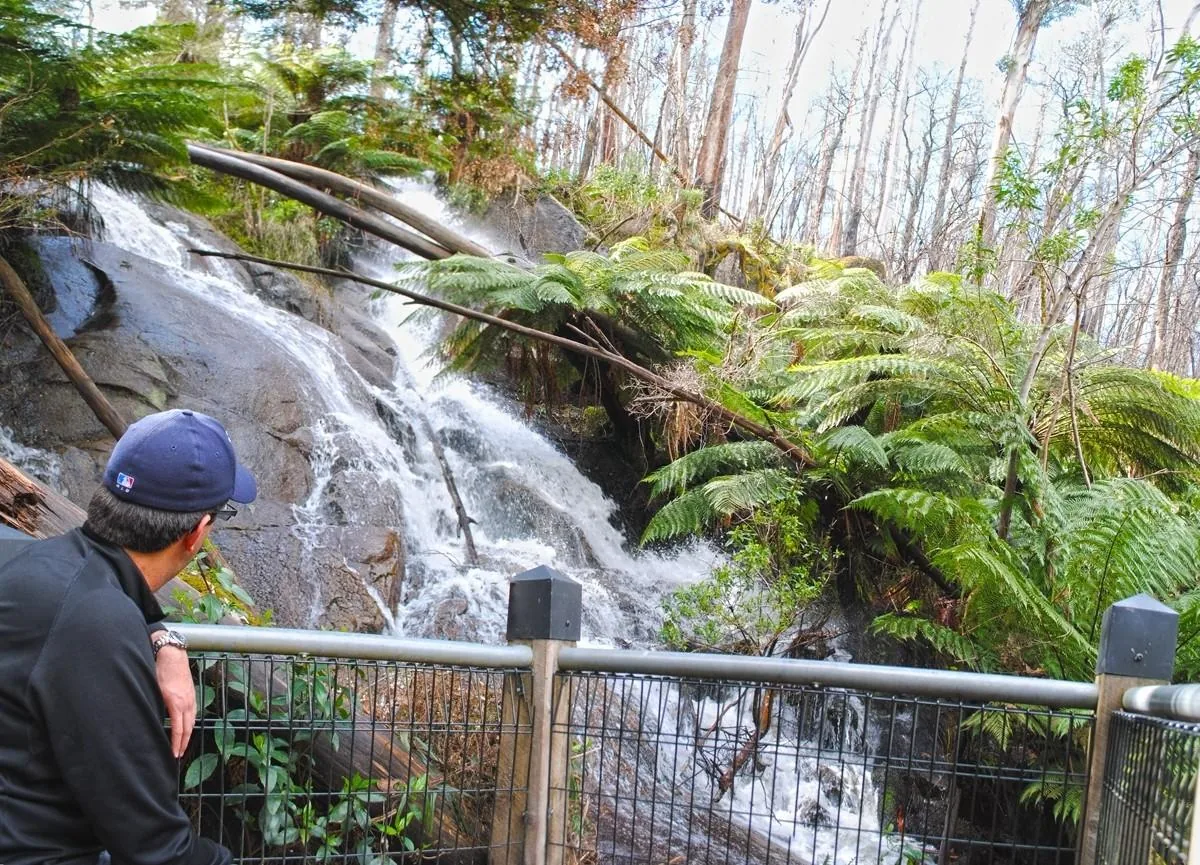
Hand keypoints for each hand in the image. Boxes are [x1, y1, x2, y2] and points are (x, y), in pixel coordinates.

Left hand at [155, 644, 195, 758]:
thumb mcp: (153, 690)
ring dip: (188, 733)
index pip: (179, 729)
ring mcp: (190, 696)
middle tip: (178, 755)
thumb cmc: (159, 670)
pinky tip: (187, 725)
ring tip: (183, 744)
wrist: (171, 652)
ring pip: (192, 720)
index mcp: (176, 702)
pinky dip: (190, 722)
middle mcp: (186, 701)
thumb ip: (155, 706)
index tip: (174, 754)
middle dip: (184, 743)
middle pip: (188, 727)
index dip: (177, 743)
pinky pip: (193, 711)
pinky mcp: (191, 692)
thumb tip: (152, 722)